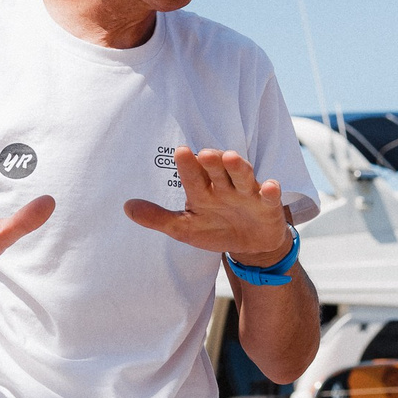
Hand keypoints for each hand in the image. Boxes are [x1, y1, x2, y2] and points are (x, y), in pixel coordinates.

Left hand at [124, 149, 290, 261]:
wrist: (251, 245)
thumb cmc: (216, 229)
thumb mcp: (184, 228)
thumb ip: (157, 218)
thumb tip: (126, 207)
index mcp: (203, 191)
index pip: (193, 176)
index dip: (188, 165)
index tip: (181, 152)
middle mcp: (224, 187)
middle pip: (218, 170)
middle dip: (212, 162)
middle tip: (204, 153)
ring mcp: (247, 194)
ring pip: (242, 176)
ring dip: (238, 167)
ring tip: (230, 158)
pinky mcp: (268, 205)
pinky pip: (270, 196)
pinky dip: (271, 191)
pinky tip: (270, 187)